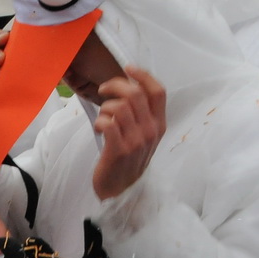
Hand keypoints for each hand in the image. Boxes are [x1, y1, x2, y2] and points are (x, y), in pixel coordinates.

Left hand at [90, 66, 167, 200]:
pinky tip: (99, 128)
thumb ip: (141, 113)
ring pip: (119, 107)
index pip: (158, 92)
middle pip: (135, 94)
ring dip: (105, 108)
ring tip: (103, 117)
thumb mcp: (143, 135)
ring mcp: (136, 141)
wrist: (121, 189)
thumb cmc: (128, 158)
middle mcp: (151, 131)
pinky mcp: (119, 150)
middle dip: (115, 86)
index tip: (128, 68)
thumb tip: (128, 86)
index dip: (143, 75)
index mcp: (159, 124)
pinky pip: (107, 123)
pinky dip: (99, 121)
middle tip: (103, 90)